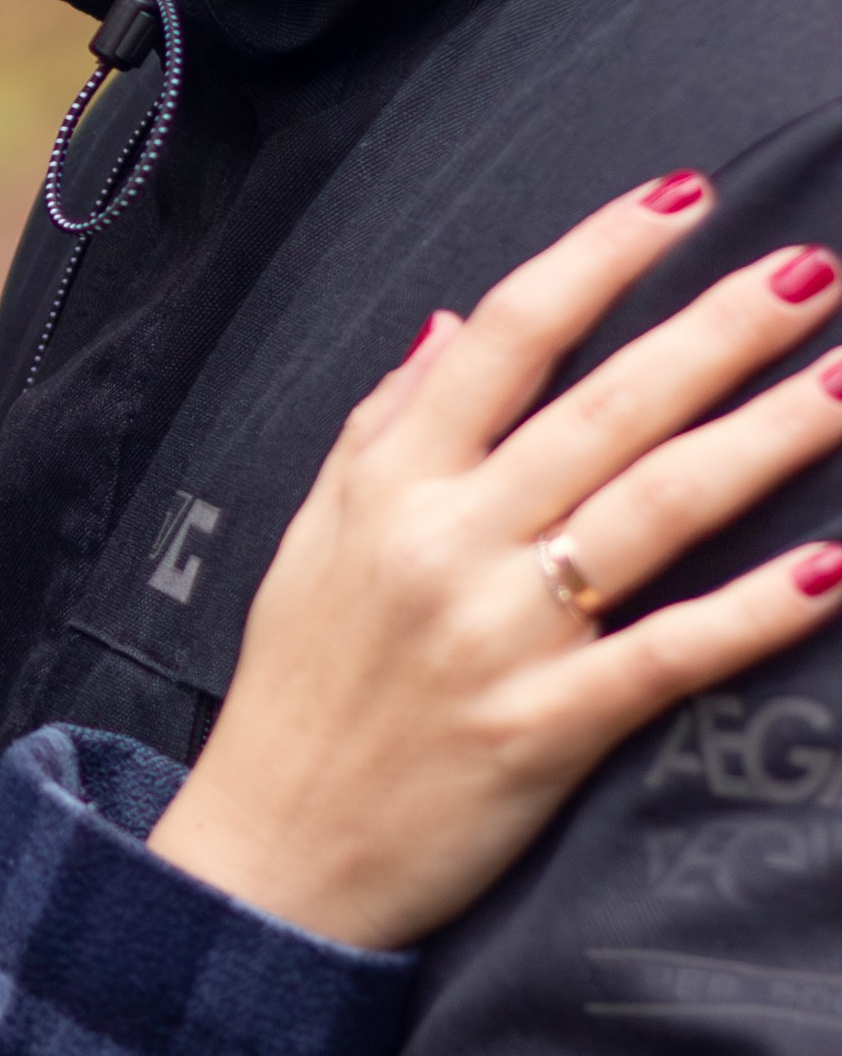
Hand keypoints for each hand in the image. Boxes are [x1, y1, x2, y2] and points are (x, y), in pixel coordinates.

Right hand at [147, 176, 841, 950]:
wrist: (271, 855)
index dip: (600, 257)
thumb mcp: (315, 532)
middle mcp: (446, 542)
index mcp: (392, 480)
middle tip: (811, 271)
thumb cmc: (299, 688)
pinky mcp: (543, 732)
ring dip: (764, 441)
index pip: (511, 335)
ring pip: (652, 513)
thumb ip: (385, 423)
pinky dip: (753, 613)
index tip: (683, 200)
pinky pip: (667, 657)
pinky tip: (832, 568)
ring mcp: (498, 637)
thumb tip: (453, 324)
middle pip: (606, 409)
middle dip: (717, 331)